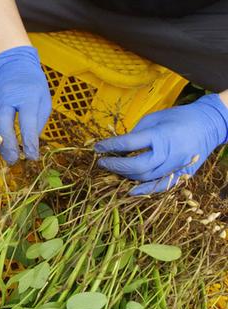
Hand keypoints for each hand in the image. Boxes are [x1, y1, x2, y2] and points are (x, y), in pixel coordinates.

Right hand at [0, 45, 51, 164]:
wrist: (14, 66)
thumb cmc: (34, 86)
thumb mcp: (44, 101)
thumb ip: (38, 122)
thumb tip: (30, 144)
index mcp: (27, 96)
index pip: (27, 121)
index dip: (29, 140)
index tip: (32, 156)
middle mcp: (8, 97)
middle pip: (4, 123)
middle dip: (8, 144)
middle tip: (14, 159)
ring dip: (0, 143)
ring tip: (7, 156)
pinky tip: (0, 145)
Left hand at [94, 94, 227, 194]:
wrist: (210, 123)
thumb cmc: (178, 117)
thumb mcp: (154, 118)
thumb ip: (136, 133)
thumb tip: (118, 146)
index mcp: (161, 135)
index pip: (129, 143)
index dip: (110, 146)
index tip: (98, 148)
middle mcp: (170, 153)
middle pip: (136, 166)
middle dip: (116, 165)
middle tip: (102, 162)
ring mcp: (177, 165)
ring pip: (146, 177)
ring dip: (126, 175)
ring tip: (114, 170)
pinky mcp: (183, 174)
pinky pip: (162, 186)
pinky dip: (146, 190)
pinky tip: (130, 190)